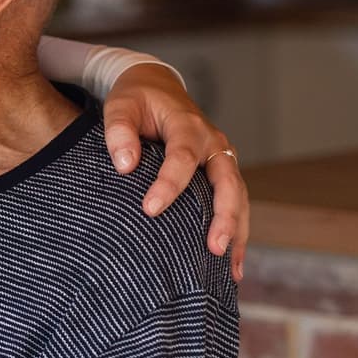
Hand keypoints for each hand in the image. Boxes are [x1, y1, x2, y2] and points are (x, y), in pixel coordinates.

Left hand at [101, 63, 249, 280]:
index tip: (150, 209)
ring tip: (231, 270)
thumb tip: (125, 166)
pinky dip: (237, 232)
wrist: (157, 87)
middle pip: (227, 183)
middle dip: (224, 217)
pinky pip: (235, 203)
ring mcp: (222, 159)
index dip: (169, 184)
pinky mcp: (221, 172)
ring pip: (238, 197)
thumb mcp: (121, 106)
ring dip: (237, 232)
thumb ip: (119, 131)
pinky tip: (232, 265)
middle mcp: (213, 143)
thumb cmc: (137, 99)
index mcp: (188, 126)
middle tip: (214, 248)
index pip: (182, 157)